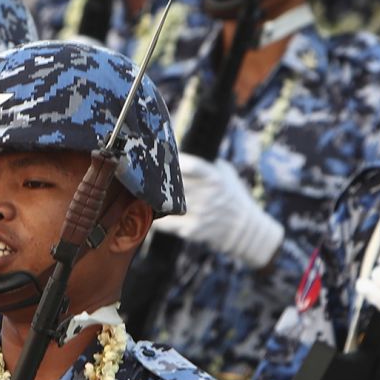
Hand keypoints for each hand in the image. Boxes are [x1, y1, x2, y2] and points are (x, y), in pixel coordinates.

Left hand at [153, 154, 282, 268]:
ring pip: (166, 203)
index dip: (174, 160)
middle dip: (156, 177)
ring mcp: (198, 214)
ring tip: (136, 189)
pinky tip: (142, 210)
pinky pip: (166, 223)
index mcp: (214, 178)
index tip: (159, 155)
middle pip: (174, 184)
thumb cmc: (232, 196)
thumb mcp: (226, 174)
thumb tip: (180, 150)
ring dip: (149, 197)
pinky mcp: (192, 230)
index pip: (191, 166)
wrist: (244, 228)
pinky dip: (153, 217)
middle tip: (140, 171)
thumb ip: (206, 164)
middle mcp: (206, 195)